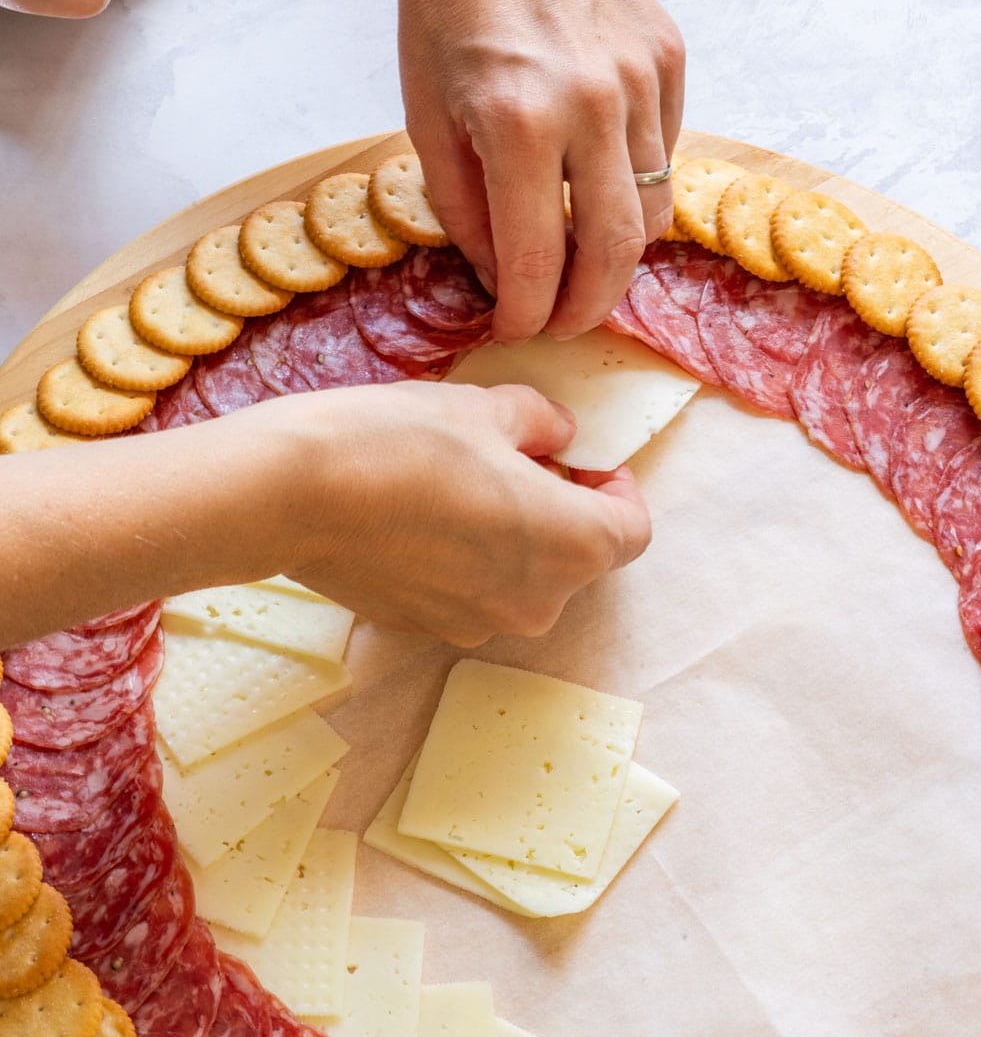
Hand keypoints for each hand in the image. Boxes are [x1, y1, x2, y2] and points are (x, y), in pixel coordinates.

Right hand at [285, 381, 651, 645]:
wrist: (292, 495)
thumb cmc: (400, 443)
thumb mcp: (486, 408)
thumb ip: (541, 423)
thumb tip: (558, 435)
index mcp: (572, 546)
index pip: (632, 530)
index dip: (617, 489)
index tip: (586, 460)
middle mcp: (536, 602)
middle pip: (576, 558)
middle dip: (560, 509)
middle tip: (518, 458)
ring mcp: (478, 624)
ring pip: (520, 579)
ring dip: (512, 537)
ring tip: (463, 483)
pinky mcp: (426, 628)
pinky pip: (468, 592)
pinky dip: (463, 560)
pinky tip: (420, 514)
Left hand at [395, 0, 683, 342]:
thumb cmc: (446, 14)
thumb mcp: (428, 122)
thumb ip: (467, 215)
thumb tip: (505, 283)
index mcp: (519, 124)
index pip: (538, 261)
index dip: (527, 314)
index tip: (516, 329)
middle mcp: (592, 104)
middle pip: (614, 253)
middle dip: (586, 307)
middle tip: (562, 324)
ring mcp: (641, 79)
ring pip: (651, 212)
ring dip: (617, 258)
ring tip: (583, 270)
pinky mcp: (668, 57)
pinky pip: (665, 155)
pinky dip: (635, 190)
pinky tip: (598, 189)